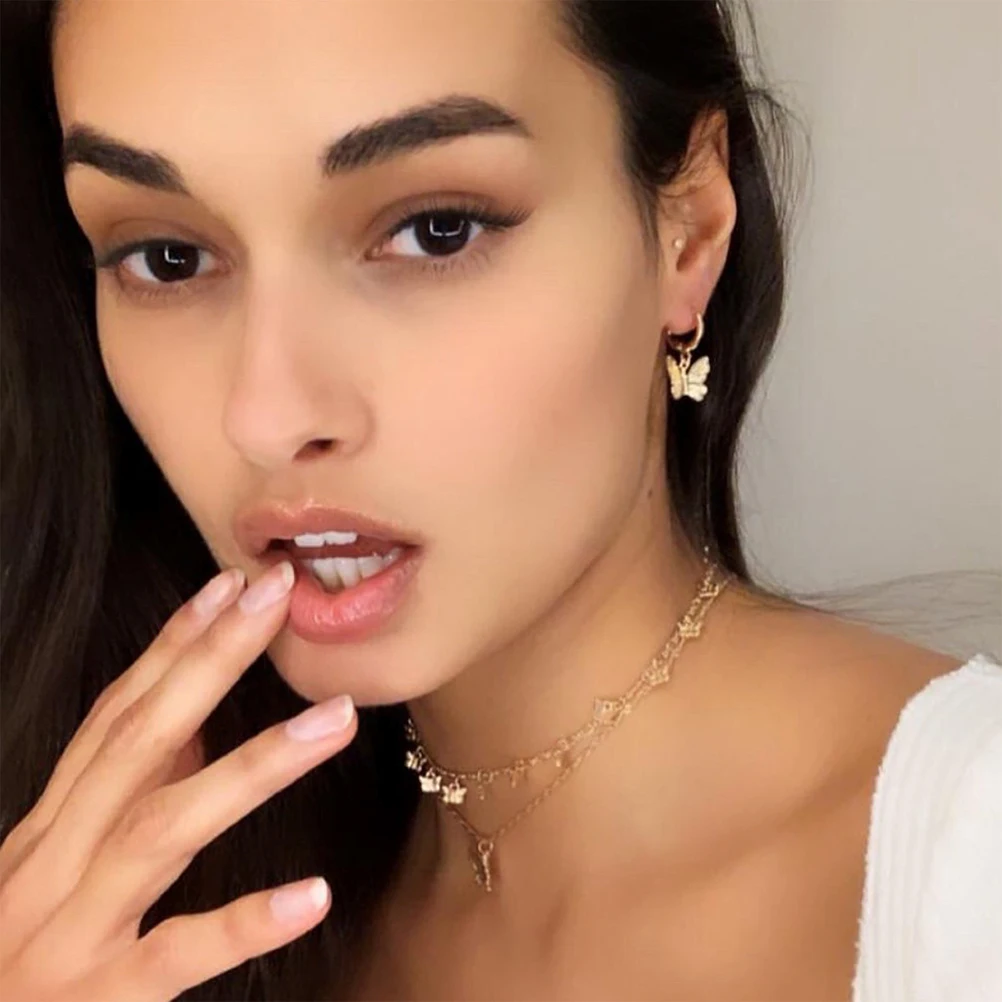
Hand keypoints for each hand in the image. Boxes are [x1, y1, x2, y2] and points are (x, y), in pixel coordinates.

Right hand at [0, 560, 355, 1000]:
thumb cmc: (16, 969)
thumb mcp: (53, 876)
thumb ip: (117, 806)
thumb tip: (189, 735)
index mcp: (50, 833)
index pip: (116, 717)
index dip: (171, 646)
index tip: (229, 585)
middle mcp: (53, 868)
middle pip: (139, 743)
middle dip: (210, 662)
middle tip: (277, 597)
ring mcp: (69, 935)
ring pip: (162, 830)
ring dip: (253, 767)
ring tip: (336, 720)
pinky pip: (174, 955)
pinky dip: (243, 922)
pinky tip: (314, 892)